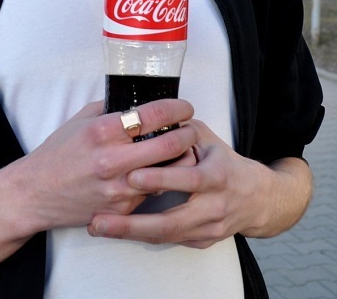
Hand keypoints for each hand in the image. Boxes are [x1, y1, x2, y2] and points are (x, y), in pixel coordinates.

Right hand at [11, 98, 197, 236]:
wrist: (35, 193)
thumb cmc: (58, 153)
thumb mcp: (80, 120)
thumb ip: (110, 110)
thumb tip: (138, 101)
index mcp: (103, 131)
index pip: (153, 114)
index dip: (176, 108)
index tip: (185, 107)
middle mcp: (113, 159)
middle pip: (169, 144)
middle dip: (188, 133)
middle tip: (191, 128)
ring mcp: (119, 187)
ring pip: (169, 173)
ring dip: (182, 160)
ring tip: (184, 151)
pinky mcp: (122, 210)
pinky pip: (153, 193)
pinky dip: (164, 181)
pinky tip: (164, 173)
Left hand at [87, 119, 277, 247]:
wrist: (256, 199)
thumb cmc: (222, 161)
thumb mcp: (206, 138)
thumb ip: (179, 129)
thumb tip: (145, 114)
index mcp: (217, 175)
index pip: (189, 179)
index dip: (162, 179)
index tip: (132, 176)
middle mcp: (214, 206)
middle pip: (172, 220)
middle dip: (134, 221)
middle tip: (101, 218)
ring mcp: (208, 229)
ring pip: (166, 236)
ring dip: (130, 233)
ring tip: (98, 227)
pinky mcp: (200, 241)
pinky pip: (168, 241)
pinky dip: (141, 236)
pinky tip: (116, 231)